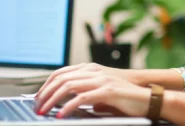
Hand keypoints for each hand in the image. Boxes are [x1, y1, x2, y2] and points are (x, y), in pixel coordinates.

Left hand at [34, 63, 150, 118]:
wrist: (147, 98)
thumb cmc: (126, 97)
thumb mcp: (102, 92)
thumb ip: (86, 93)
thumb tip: (70, 103)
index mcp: (91, 69)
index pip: (61, 72)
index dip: (46, 84)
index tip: (38, 97)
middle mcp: (94, 72)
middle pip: (61, 79)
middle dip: (45, 93)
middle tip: (37, 106)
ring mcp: (100, 80)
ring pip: (68, 86)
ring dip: (52, 100)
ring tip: (44, 111)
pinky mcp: (107, 91)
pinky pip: (82, 98)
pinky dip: (68, 107)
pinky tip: (61, 115)